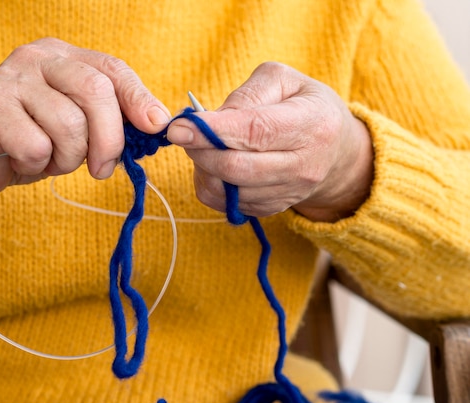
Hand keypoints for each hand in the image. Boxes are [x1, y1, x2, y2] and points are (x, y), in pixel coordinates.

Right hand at [0, 38, 170, 269]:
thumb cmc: (29, 144)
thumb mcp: (76, 128)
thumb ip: (107, 119)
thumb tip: (156, 122)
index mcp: (61, 56)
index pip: (111, 69)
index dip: (138, 97)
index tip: (156, 125)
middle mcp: (36, 57)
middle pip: (95, 91)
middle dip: (109, 139)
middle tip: (101, 169)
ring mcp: (10, 78)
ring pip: (69, 124)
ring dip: (68, 159)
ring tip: (49, 161)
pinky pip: (37, 147)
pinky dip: (36, 166)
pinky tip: (21, 162)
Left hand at [167, 62, 372, 221]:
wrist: (337, 151)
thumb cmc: (304, 106)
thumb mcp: (284, 81)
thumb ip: (247, 94)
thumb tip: (210, 119)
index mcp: (311, 124)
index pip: (255, 132)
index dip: (211, 132)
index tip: (178, 128)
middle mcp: (304, 166)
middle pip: (236, 168)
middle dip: (199, 151)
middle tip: (183, 133)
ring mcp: (288, 193)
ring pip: (227, 190)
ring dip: (203, 168)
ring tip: (204, 146)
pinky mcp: (272, 210)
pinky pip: (227, 205)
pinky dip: (211, 185)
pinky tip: (215, 165)